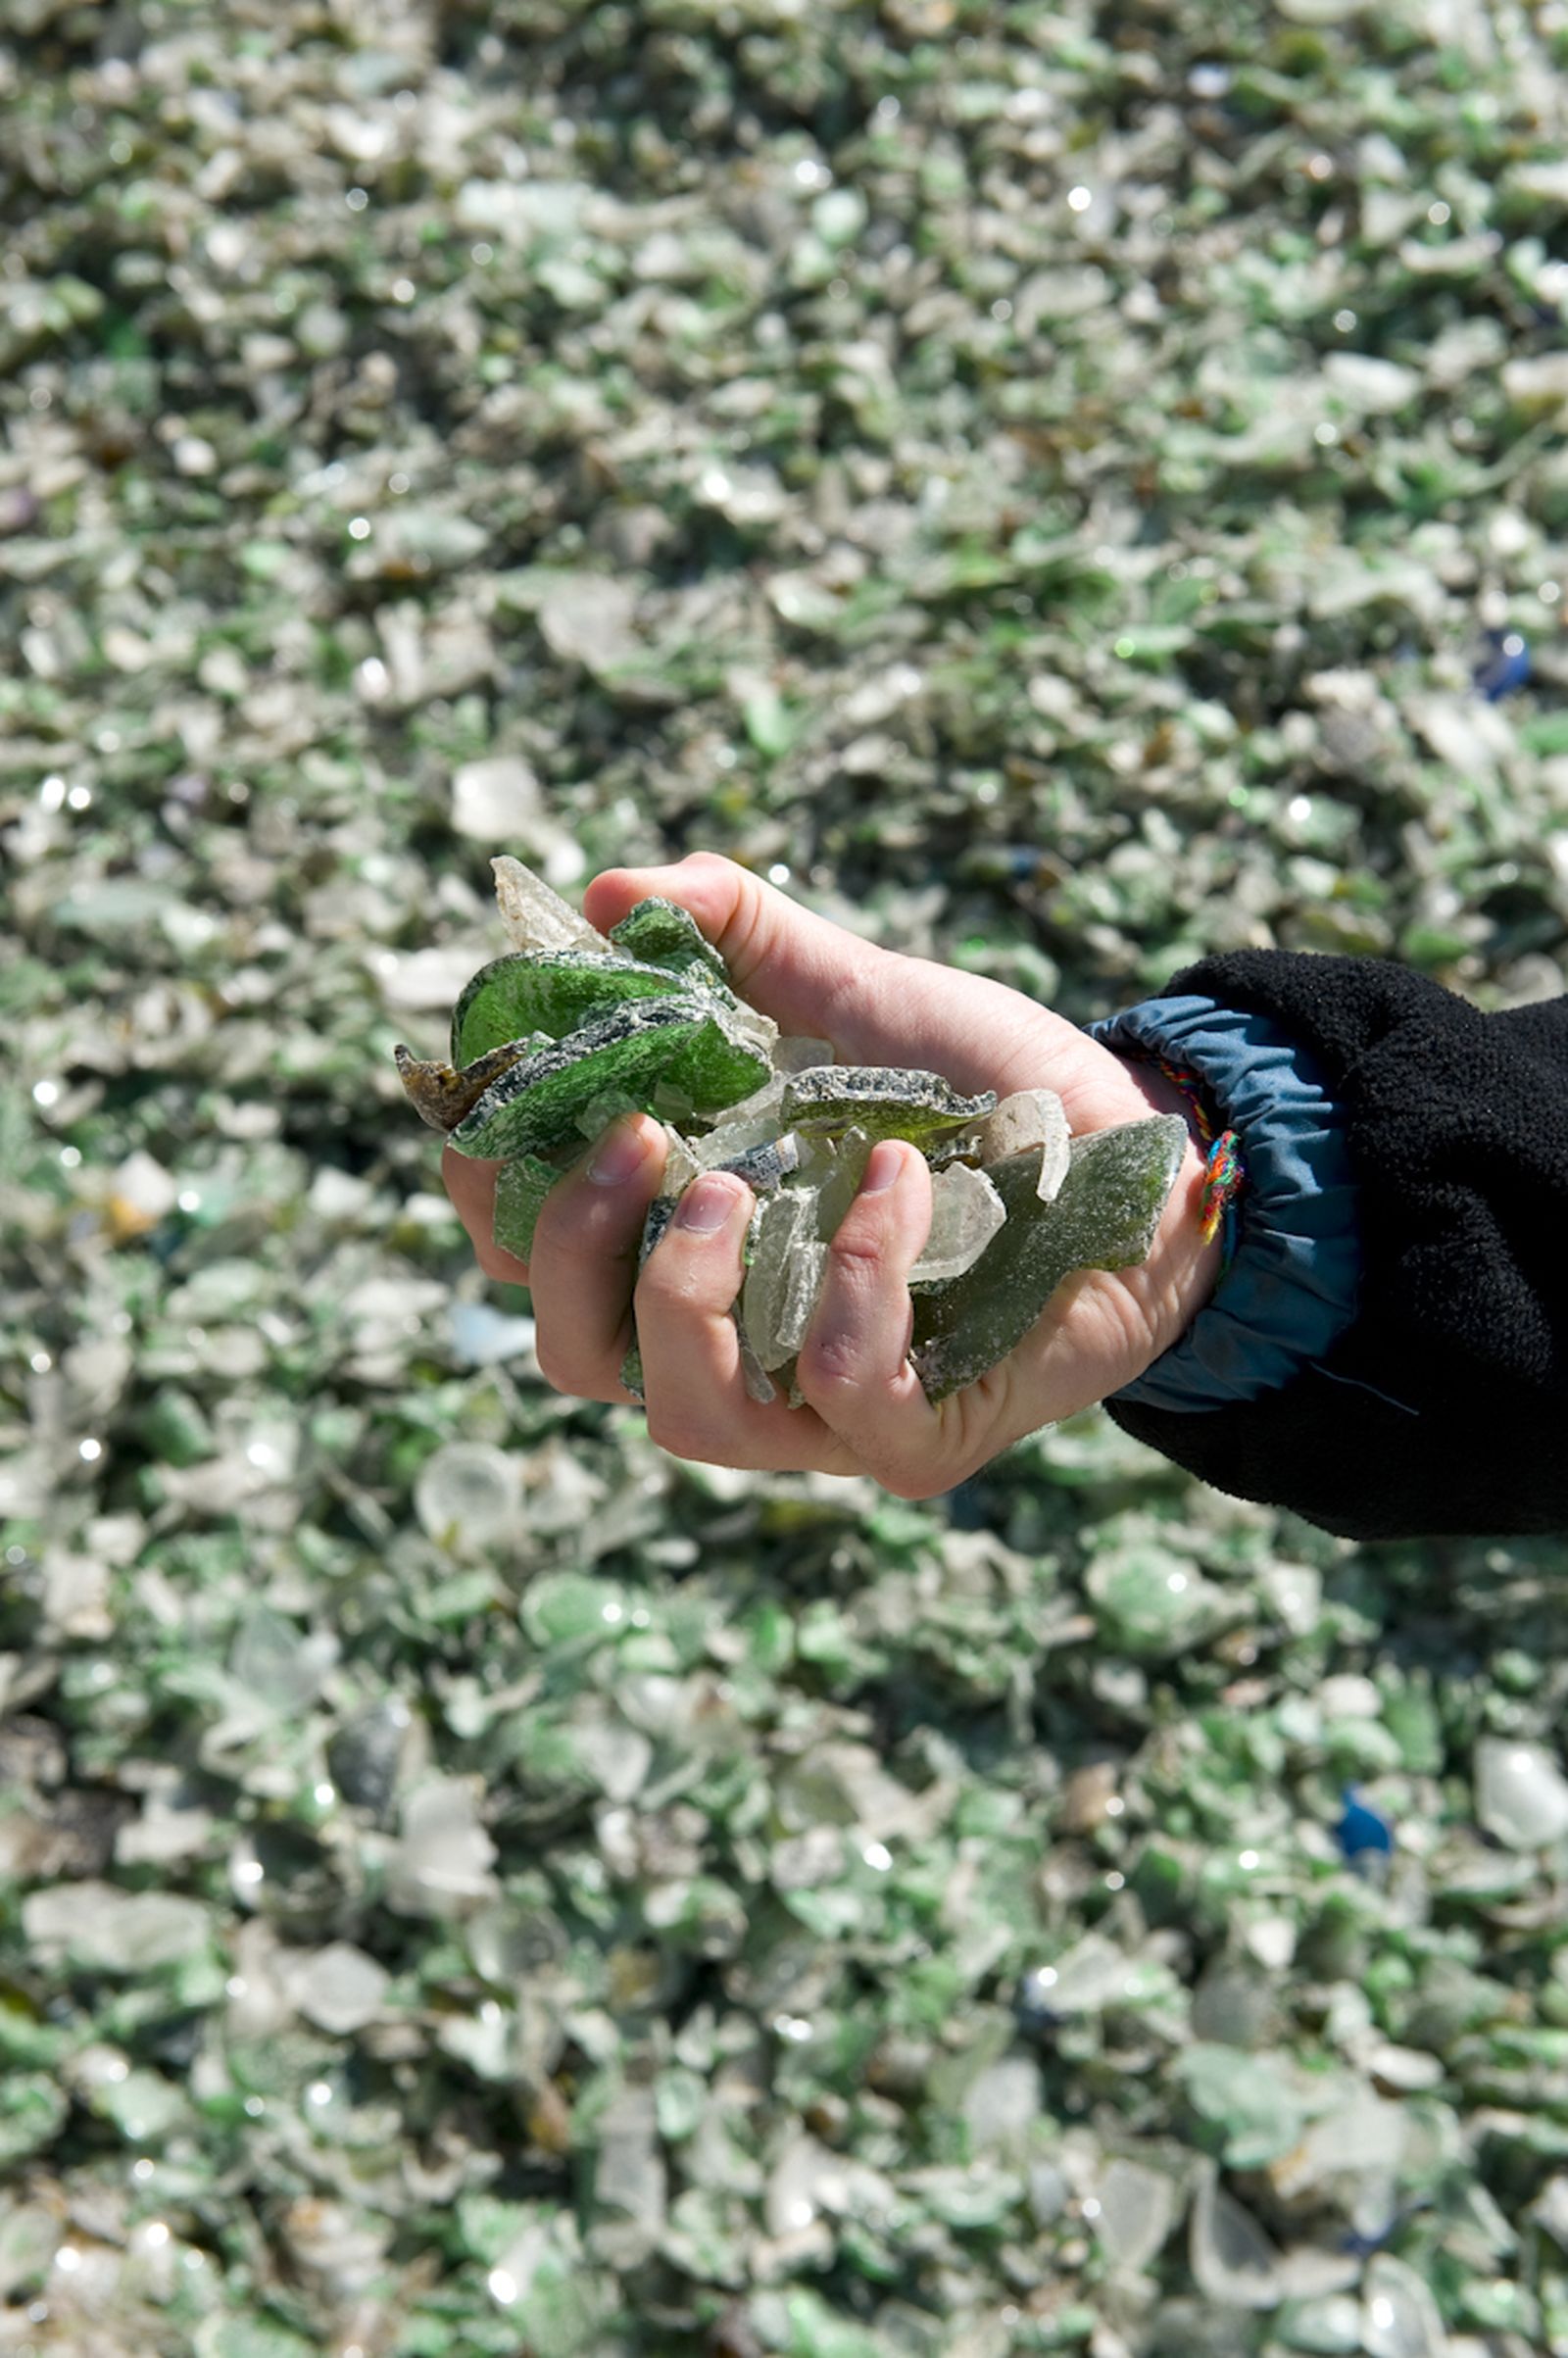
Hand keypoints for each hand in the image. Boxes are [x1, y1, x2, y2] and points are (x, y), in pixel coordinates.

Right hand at [443, 854, 1220, 1494]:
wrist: (1141, 1148)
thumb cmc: (987, 1087)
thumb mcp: (857, 993)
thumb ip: (739, 936)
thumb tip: (607, 893)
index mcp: (687, 1245)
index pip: (531, 1260)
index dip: (491, 1192)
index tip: (507, 1093)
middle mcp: (732, 1343)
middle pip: (573, 1354)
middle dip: (569, 1249)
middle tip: (630, 1133)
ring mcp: (819, 1413)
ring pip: (684, 1417)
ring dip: (686, 1294)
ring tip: (736, 1183)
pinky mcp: (919, 1438)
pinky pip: (848, 1397)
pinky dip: (857, 1285)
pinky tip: (899, 1181)